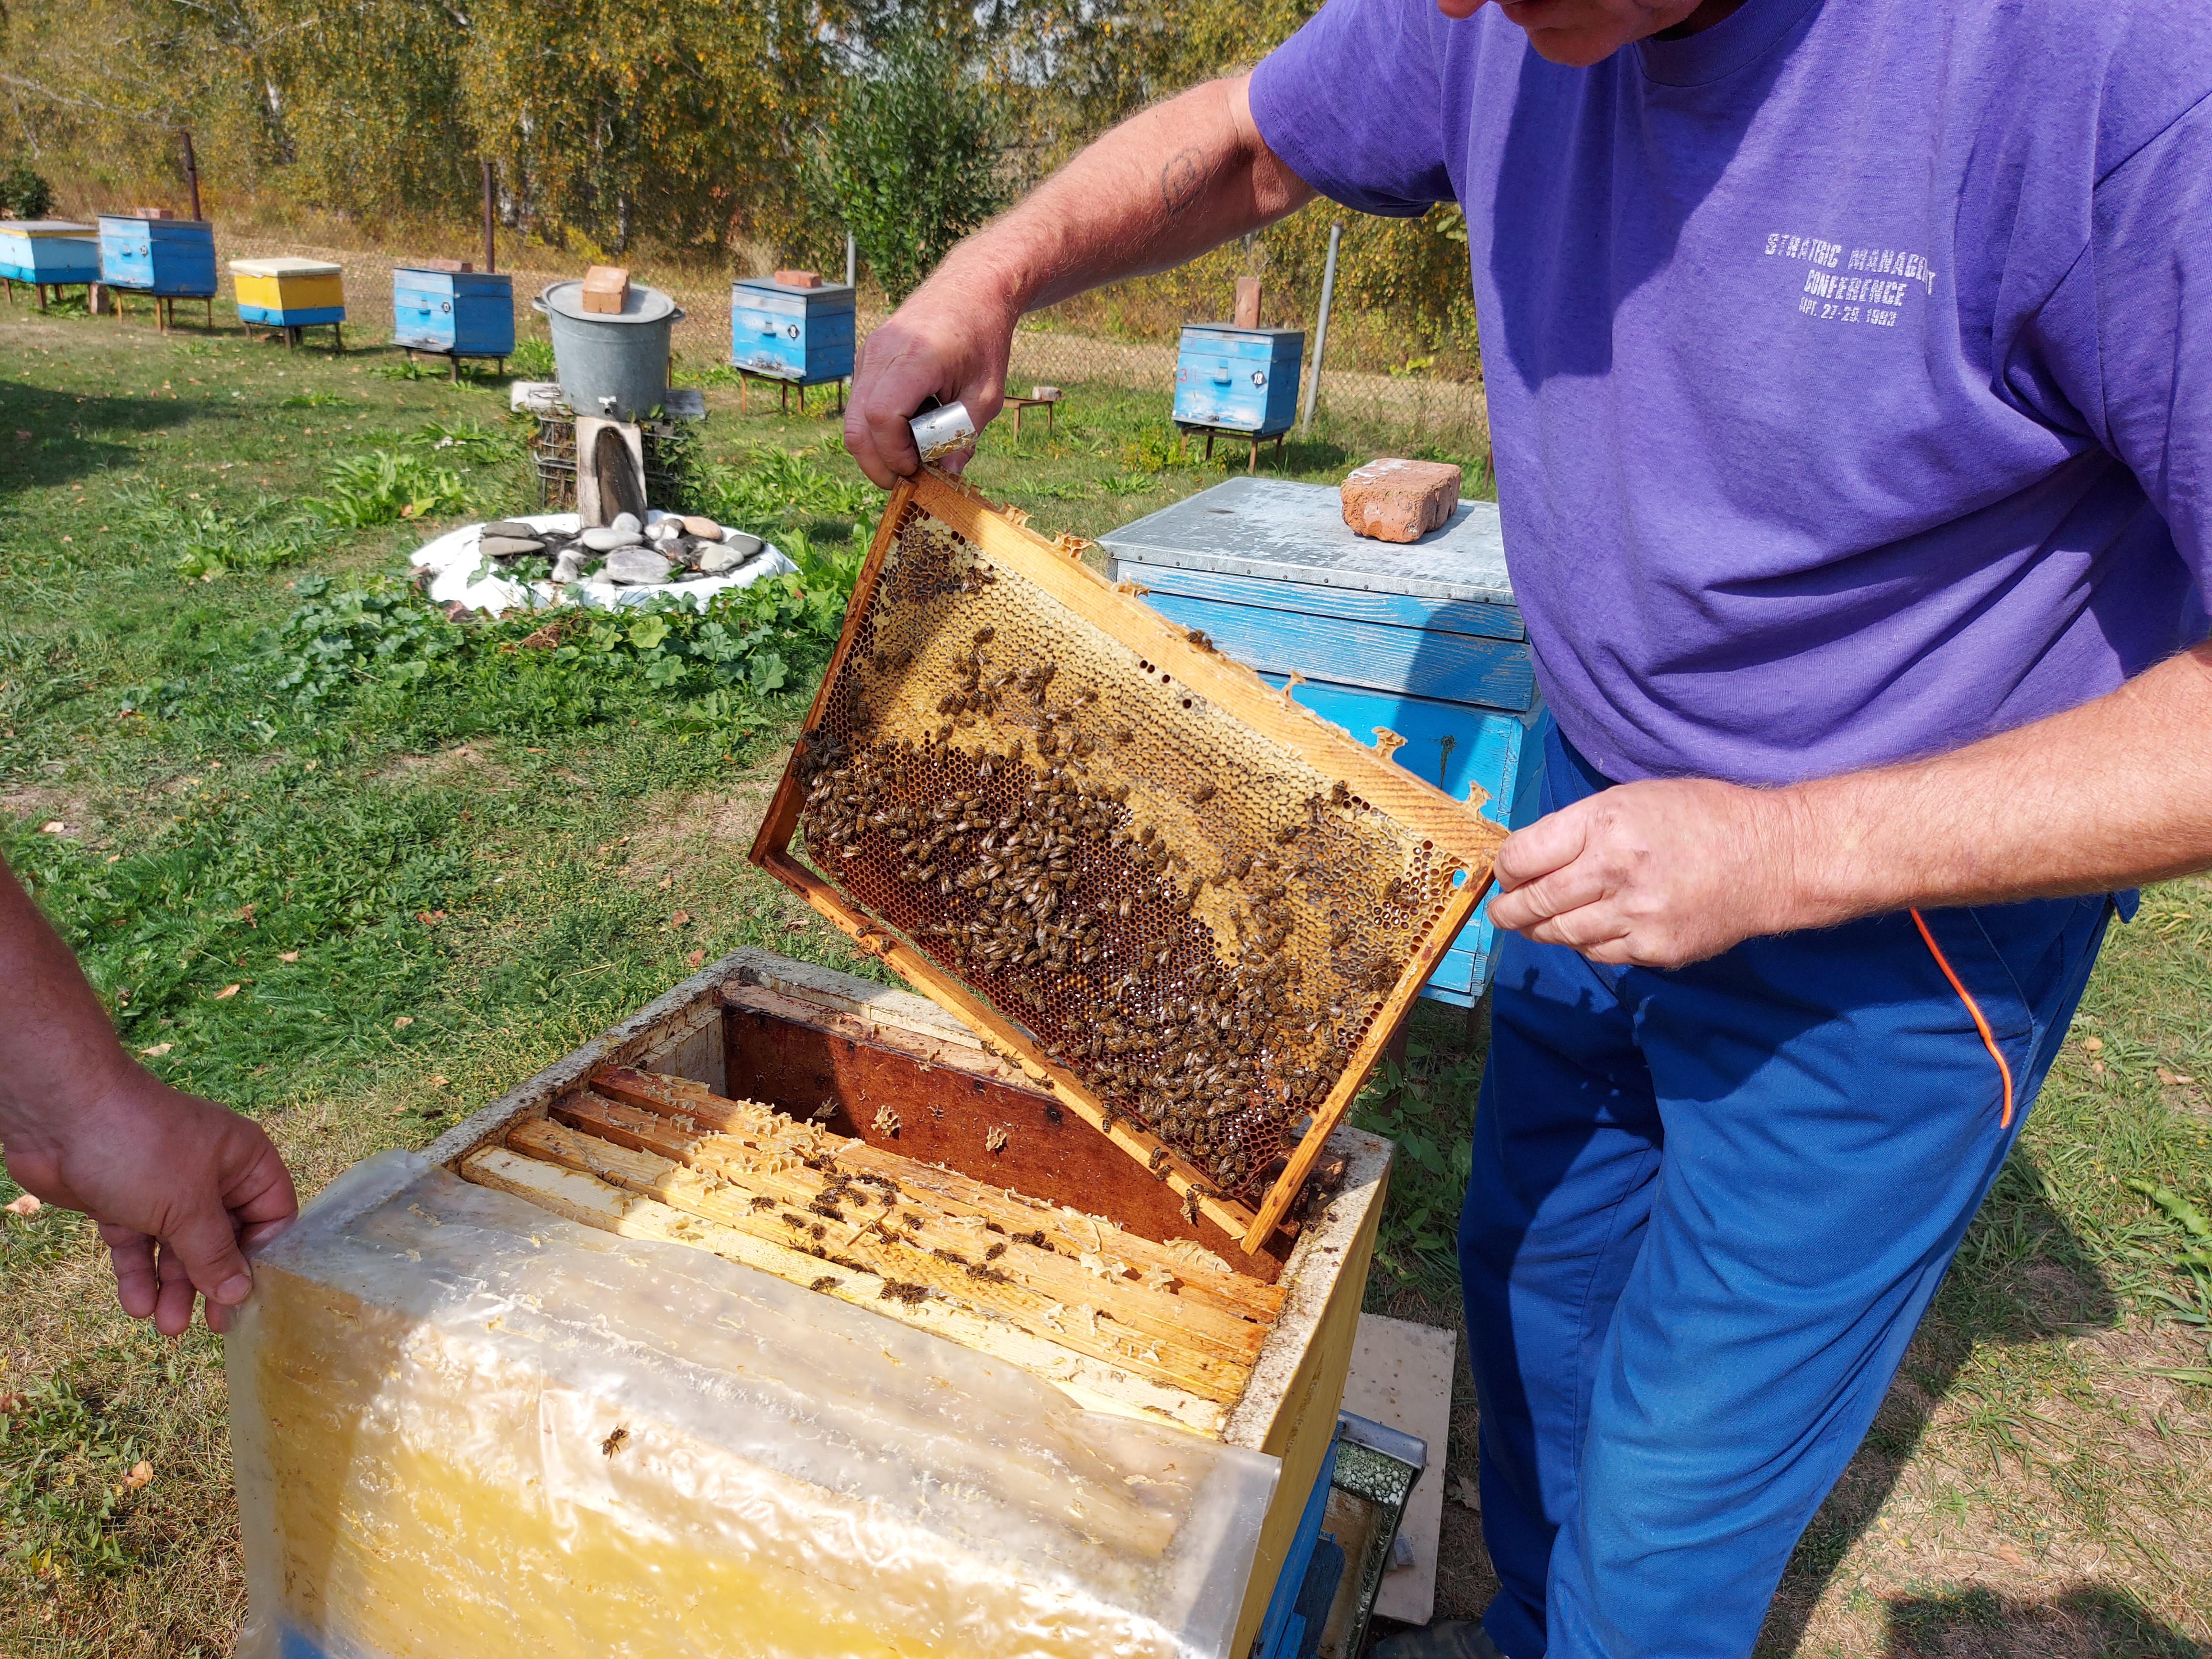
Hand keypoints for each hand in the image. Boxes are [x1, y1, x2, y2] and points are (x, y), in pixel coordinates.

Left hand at [3, 1071, 295, 1335]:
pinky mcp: (123, 1201)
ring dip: (173, 1286)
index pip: (271, 1214)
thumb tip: (240, 1293)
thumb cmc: (141, 1148)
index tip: (249, 1295)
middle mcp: (209, 1175)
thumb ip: (215, 1254)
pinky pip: (139, 1243)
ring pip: (178, 1247)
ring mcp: (164, 1188)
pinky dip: (138, 1272)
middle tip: (210, 1326)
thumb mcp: (187, 1207)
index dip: (263, 1256)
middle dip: (211, 1282)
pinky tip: (136, 1303)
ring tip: (166, 1327)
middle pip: (222, 1238)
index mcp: (242, 1161)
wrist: (59, 1115)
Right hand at [844, 270, 1017, 487]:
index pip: (881, 417)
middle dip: (877, 463)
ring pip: (853, 417)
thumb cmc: (984, 337)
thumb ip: (965, 434)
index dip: (894, 454)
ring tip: (912, 453)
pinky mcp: (867, 355)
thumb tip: (947, 474)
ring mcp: (869, 352)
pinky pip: (860, 401)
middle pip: (857, 425)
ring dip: (877, 446)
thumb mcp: (987, 393)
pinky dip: (878, 425)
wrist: (973, 287)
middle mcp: (882, 352)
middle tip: (906, 480)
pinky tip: (910, 424)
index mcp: (915, 358)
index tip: (917, 470)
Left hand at [1487, 778, 1799, 967]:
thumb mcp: (1633, 799)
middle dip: (1508, 910)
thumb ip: (1578, 827)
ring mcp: (1635, 916)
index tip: (1506, 873)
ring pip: (1560, 934)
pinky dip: (1584, 943)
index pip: (1522, 856)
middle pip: (1534, 903)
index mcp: (1604, 824)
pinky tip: (1587, 930)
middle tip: (1500, 912)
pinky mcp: (1654, 950)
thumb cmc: (1701, 818)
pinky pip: (1598, 952)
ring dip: (1541, 930)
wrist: (1773, 859)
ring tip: (1535, 923)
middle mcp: (1614, 871)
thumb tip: (1527, 858)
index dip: (1506, 868)